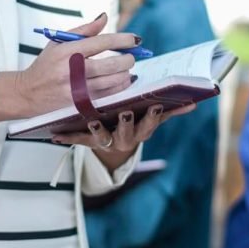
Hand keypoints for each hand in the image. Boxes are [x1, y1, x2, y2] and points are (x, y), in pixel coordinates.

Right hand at [0, 13, 139, 121]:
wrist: (27, 93)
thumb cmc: (46, 64)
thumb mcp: (59, 42)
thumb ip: (84, 30)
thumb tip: (105, 17)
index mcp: (67, 51)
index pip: (102, 43)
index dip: (122, 40)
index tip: (135, 39)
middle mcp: (72, 71)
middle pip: (111, 64)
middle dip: (128, 58)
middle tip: (132, 55)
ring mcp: (77, 90)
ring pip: (113, 82)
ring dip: (126, 73)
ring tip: (126, 68)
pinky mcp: (80, 104)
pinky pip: (109, 96)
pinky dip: (120, 87)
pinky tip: (122, 81)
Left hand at [52, 102, 196, 170]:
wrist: (112, 145)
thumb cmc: (132, 122)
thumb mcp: (150, 119)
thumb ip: (170, 111)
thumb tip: (194, 102)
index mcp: (141, 129)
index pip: (150, 124)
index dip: (154, 117)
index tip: (156, 106)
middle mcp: (124, 138)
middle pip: (128, 133)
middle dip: (128, 124)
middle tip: (126, 112)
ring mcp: (105, 141)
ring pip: (102, 137)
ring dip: (98, 130)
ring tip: (92, 122)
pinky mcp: (87, 142)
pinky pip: (76, 140)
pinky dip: (66, 138)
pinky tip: (54, 134)